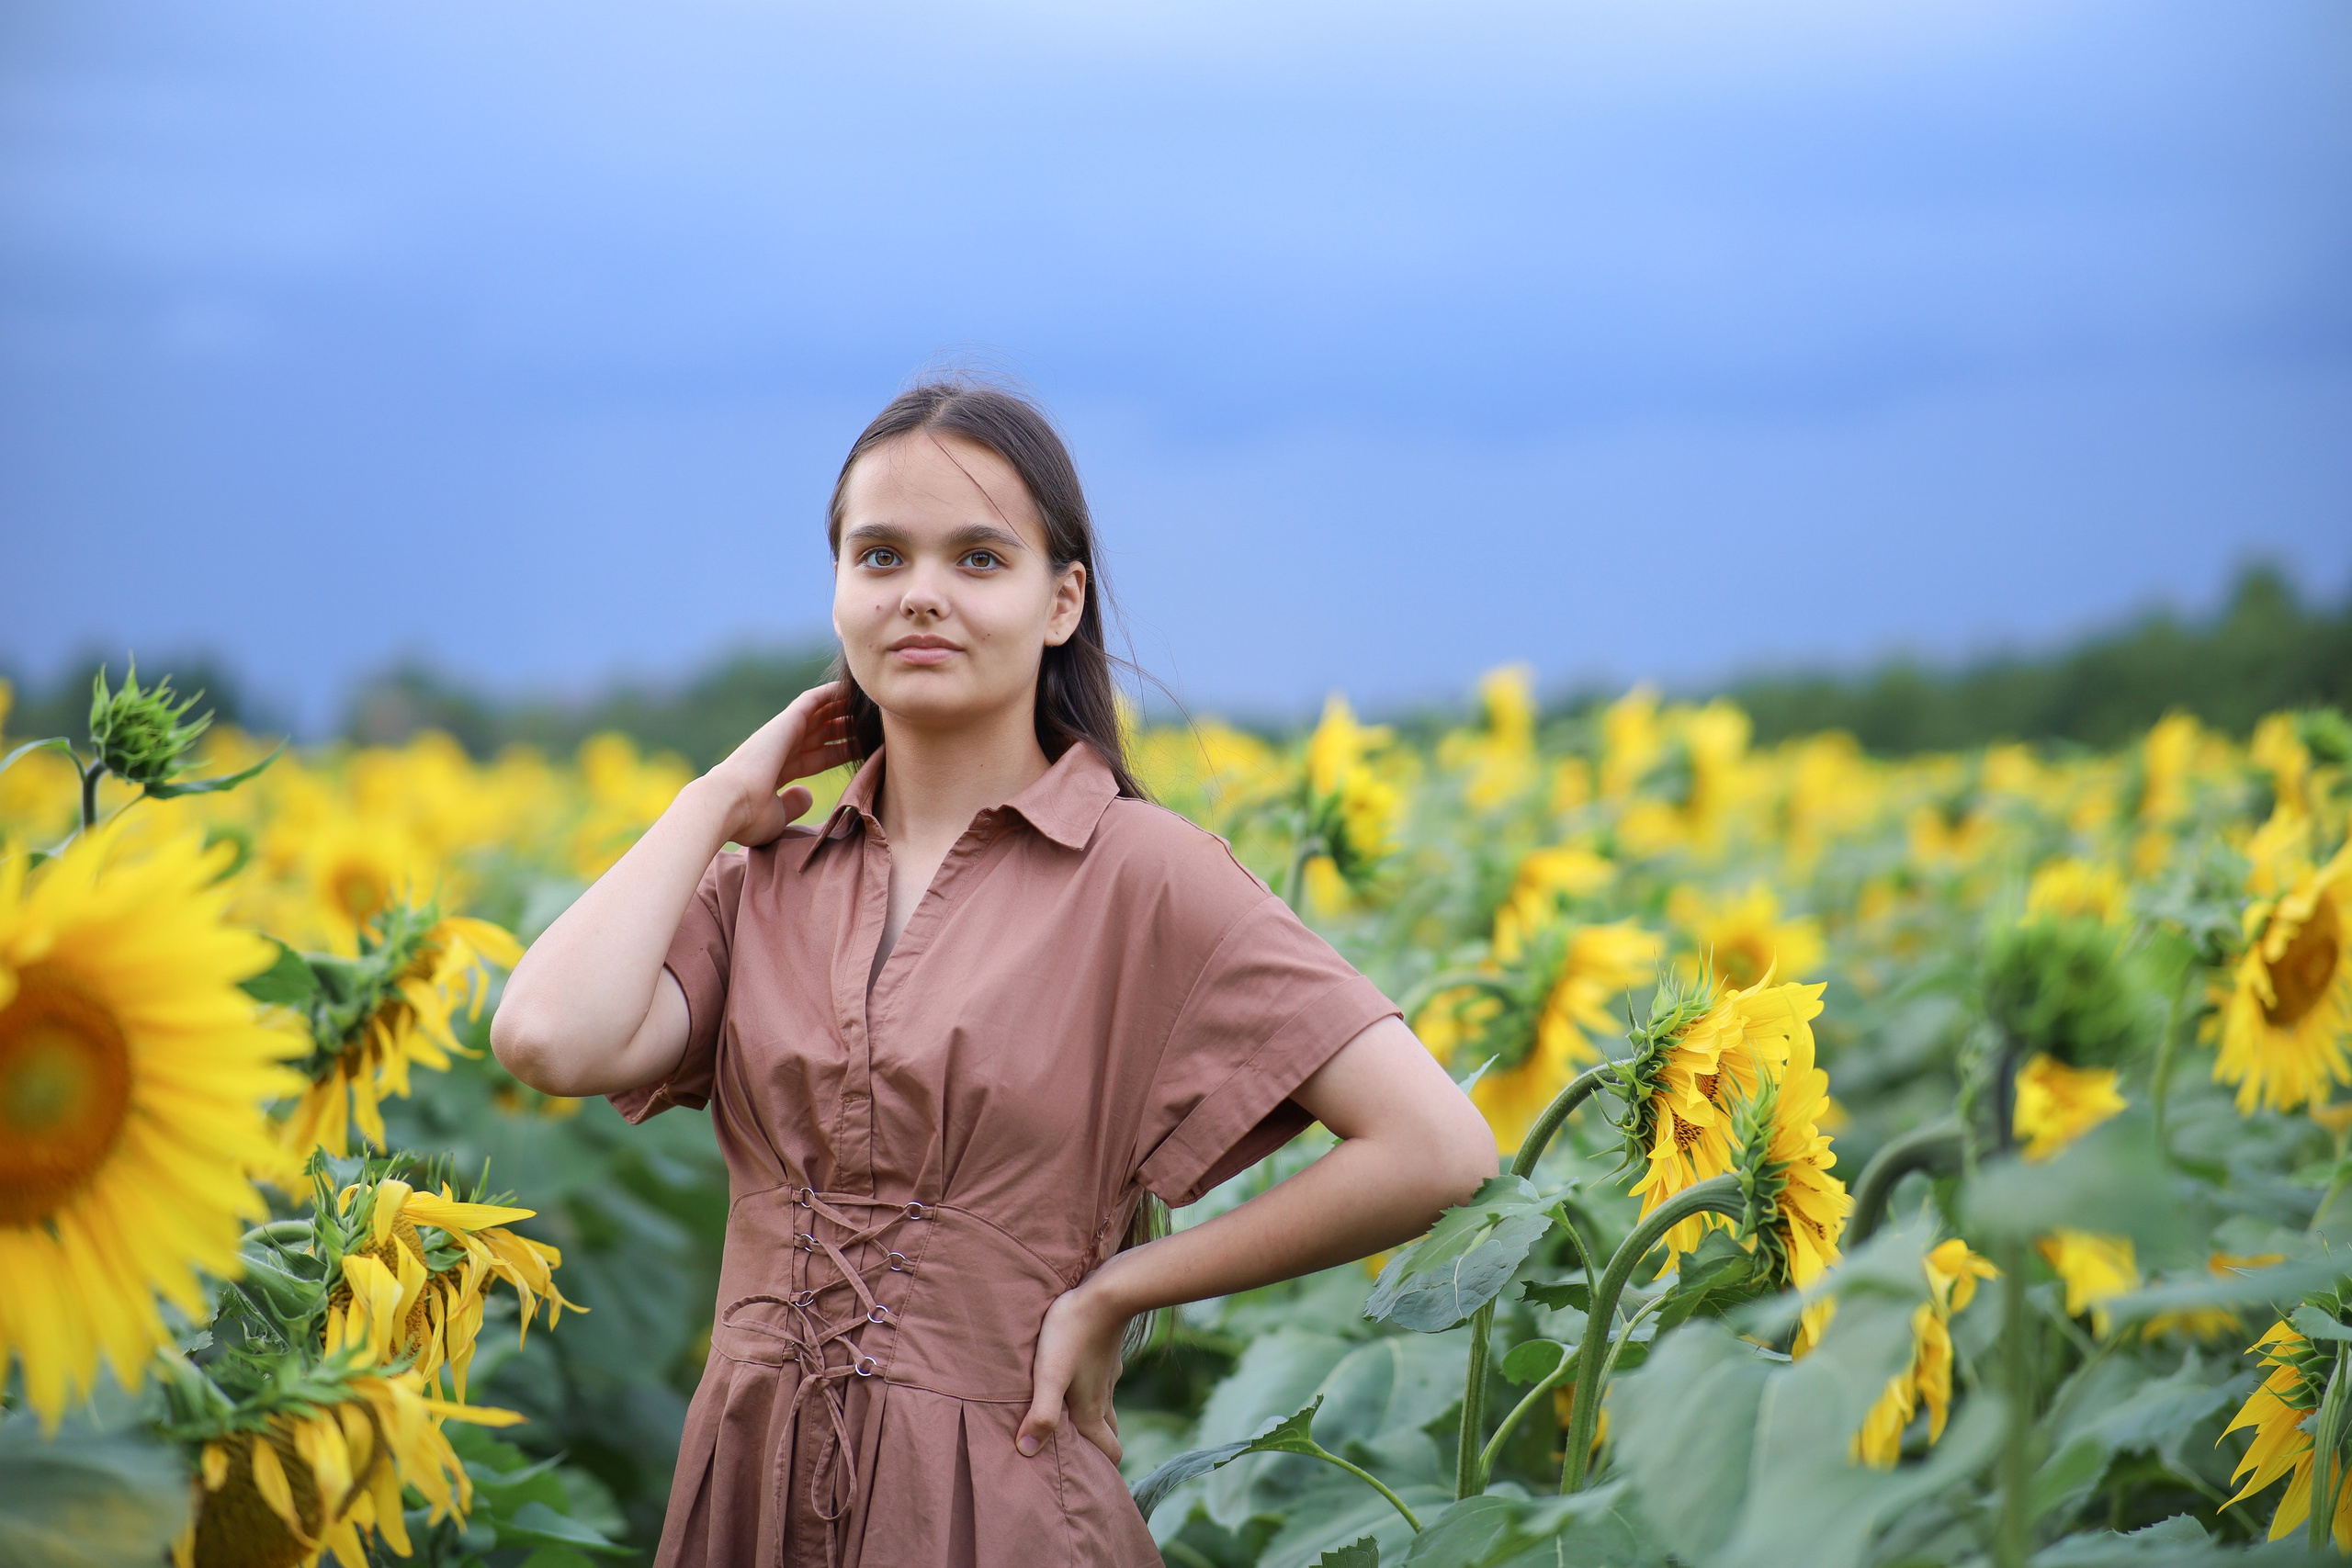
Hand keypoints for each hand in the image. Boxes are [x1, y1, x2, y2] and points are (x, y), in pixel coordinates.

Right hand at [700, 684, 852, 844]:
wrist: (728, 804)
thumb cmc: (748, 818)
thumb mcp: (778, 815)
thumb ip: (793, 804)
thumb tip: (808, 795)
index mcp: (779, 771)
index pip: (818, 757)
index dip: (840, 753)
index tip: (863, 751)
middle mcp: (782, 748)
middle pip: (821, 733)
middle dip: (845, 727)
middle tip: (872, 723)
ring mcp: (783, 734)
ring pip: (820, 714)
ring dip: (842, 708)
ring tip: (867, 703)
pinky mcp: (785, 722)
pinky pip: (811, 700)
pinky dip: (830, 693)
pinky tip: (850, 688)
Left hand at [1017, 1280, 1126, 1465]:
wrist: (1105, 1294)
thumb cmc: (1071, 1334)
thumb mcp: (1050, 1375)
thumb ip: (1041, 1414)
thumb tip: (1025, 1452)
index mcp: (1090, 1410)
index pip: (1108, 1451)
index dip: (1102, 1470)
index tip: (1090, 1481)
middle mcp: (1102, 1398)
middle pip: (1108, 1434)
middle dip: (1099, 1449)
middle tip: (1081, 1457)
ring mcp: (1107, 1376)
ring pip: (1106, 1409)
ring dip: (1096, 1421)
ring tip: (1074, 1425)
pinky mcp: (1106, 1356)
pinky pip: (1102, 1383)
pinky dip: (1093, 1393)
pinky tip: (1077, 1382)